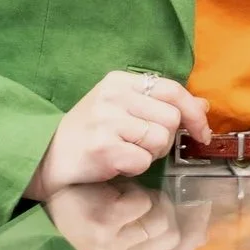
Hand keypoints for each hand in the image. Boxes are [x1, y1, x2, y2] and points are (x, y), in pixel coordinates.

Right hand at [25, 69, 211, 201]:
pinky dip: (135, 168)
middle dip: (165, 138)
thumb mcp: (123, 109)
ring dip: (150, 154)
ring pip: (159, 139)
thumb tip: (203, 106)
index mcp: (119, 81)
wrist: (47, 157)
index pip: (173, 90)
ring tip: (128, 152)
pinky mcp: (102, 147)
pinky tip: (116, 163)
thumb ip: (161, 105)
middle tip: (144, 146)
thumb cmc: (90, 133)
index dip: (194, 113)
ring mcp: (106, 121)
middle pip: (171, 118)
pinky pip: (142, 161)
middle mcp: (113, 96)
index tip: (202, 132)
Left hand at [46, 179, 210, 249]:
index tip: (201, 213)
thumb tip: (204, 238)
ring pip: (161, 221)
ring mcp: (109, 248)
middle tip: (151, 200)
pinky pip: (143, 204)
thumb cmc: (96, 208)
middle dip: (167, 211)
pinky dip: (135, 192)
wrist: (58, 193)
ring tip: (130, 198)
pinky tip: (118, 194)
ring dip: (151, 201)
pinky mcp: (103, 226)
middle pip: (172, 237)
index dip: (191, 236)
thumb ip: (163, 235)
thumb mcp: (130, 228)